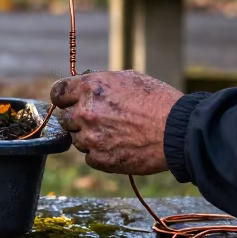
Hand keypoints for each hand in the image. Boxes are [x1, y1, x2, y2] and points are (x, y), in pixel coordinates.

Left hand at [50, 71, 181, 174]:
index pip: (58, 93)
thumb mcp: (126, 78)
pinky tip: (119, 148)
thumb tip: (83, 87)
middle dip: (79, 118)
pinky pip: (89, 157)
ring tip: (116, 135)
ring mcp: (91, 137)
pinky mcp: (101, 159)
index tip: (68, 102)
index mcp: (89, 87)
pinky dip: (100, 155)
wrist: (178, 131)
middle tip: (100, 121)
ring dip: (90, 137)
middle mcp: (84, 111)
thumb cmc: (157, 101)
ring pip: (77, 139)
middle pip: (66, 118)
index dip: (63, 98)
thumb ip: (98, 83)